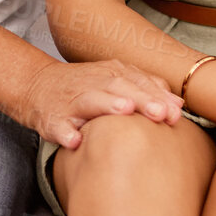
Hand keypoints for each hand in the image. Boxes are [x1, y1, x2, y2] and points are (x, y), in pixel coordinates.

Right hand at [17, 58, 183, 149]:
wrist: (38, 86)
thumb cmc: (86, 88)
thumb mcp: (117, 81)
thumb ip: (147, 90)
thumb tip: (178, 105)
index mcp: (112, 74)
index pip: (139, 82)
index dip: (158, 96)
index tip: (176, 112)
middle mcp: (94, 84)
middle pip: (120, 87)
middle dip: (142, 99)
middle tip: (160, 113)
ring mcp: (71, 100)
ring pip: (90, 100)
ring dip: (108, 105)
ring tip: (125, 110)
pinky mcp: (51, 119)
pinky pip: (58, 126)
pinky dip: (66, 133)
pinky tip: (75, 140)